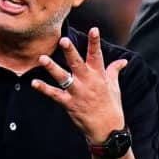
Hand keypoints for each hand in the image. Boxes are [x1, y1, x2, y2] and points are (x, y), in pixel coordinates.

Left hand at [31, 27, 126, 142]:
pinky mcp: (69, 104)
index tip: (94, 29)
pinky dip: (44, 89)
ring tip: (42, 58)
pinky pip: (54, 95)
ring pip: (63, 77)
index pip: (97, 55)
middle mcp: (87, 81)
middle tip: (63, 40)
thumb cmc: (111, 105)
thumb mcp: (114, 86)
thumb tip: (124, 61)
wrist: (107, 129)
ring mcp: (77, 92)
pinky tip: (34, 83)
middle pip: (77, 63)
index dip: (95, 42)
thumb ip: (114, 71)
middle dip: (70, 51)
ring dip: (52, 68)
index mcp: (99, 75)